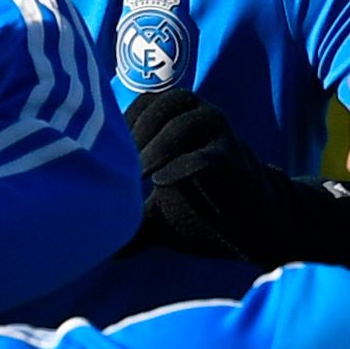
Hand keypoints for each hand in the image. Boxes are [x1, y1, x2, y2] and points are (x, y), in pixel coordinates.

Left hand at [125, 87, 349, 269]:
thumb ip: (127, 220)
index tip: (104, 148)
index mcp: (181, 121)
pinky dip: (184, 165)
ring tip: (139, 171)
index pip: (147, 100)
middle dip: (139, 126)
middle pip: (168, 101)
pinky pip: (210, 156)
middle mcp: (203, 119)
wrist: (254, 226)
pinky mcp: (237, 164)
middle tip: (117, 160)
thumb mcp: (157, 214)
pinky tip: (161, 183)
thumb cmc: (201, 211)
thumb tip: (95, 247)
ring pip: (190, 120)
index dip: (124, 118)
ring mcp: (223, 139)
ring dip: (160, 141)